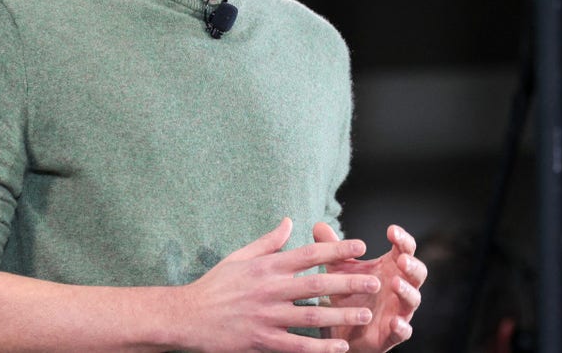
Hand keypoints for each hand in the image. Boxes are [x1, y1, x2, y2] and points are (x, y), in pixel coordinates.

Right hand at [172, 218, 382, 352]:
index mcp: (267, 267)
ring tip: (366, 315)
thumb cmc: (214, 286)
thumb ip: (268, 242)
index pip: (308, 254)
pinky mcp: (261, 340)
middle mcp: (269, 290)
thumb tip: (289, 221)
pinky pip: (296, 345)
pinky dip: (319, 347)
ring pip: (310, 315)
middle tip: (375, 282)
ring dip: (340, 315)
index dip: (336, 249)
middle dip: (348, 282)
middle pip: (316, 284)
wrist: (185, 317)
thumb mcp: (239, 257)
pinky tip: (340, 346)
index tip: (360, 245)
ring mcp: (266, 316)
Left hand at [313, 223, 426, 352]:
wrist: (341, 329)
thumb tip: (318, 226)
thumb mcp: (339, 270)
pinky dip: (402, 327)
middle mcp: (400, 287)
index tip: (391, 230)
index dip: (402, 239)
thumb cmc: (348, 294)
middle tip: (402, 259)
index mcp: (391, 268)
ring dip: (407, 291)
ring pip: (413, 299)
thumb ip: (334, 249)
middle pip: (418, 273)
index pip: (404, 249)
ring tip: (395, 284)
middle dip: (412, 265)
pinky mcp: (392, 333)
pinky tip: (395, 322)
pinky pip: (404, 330)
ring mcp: (399, 310)